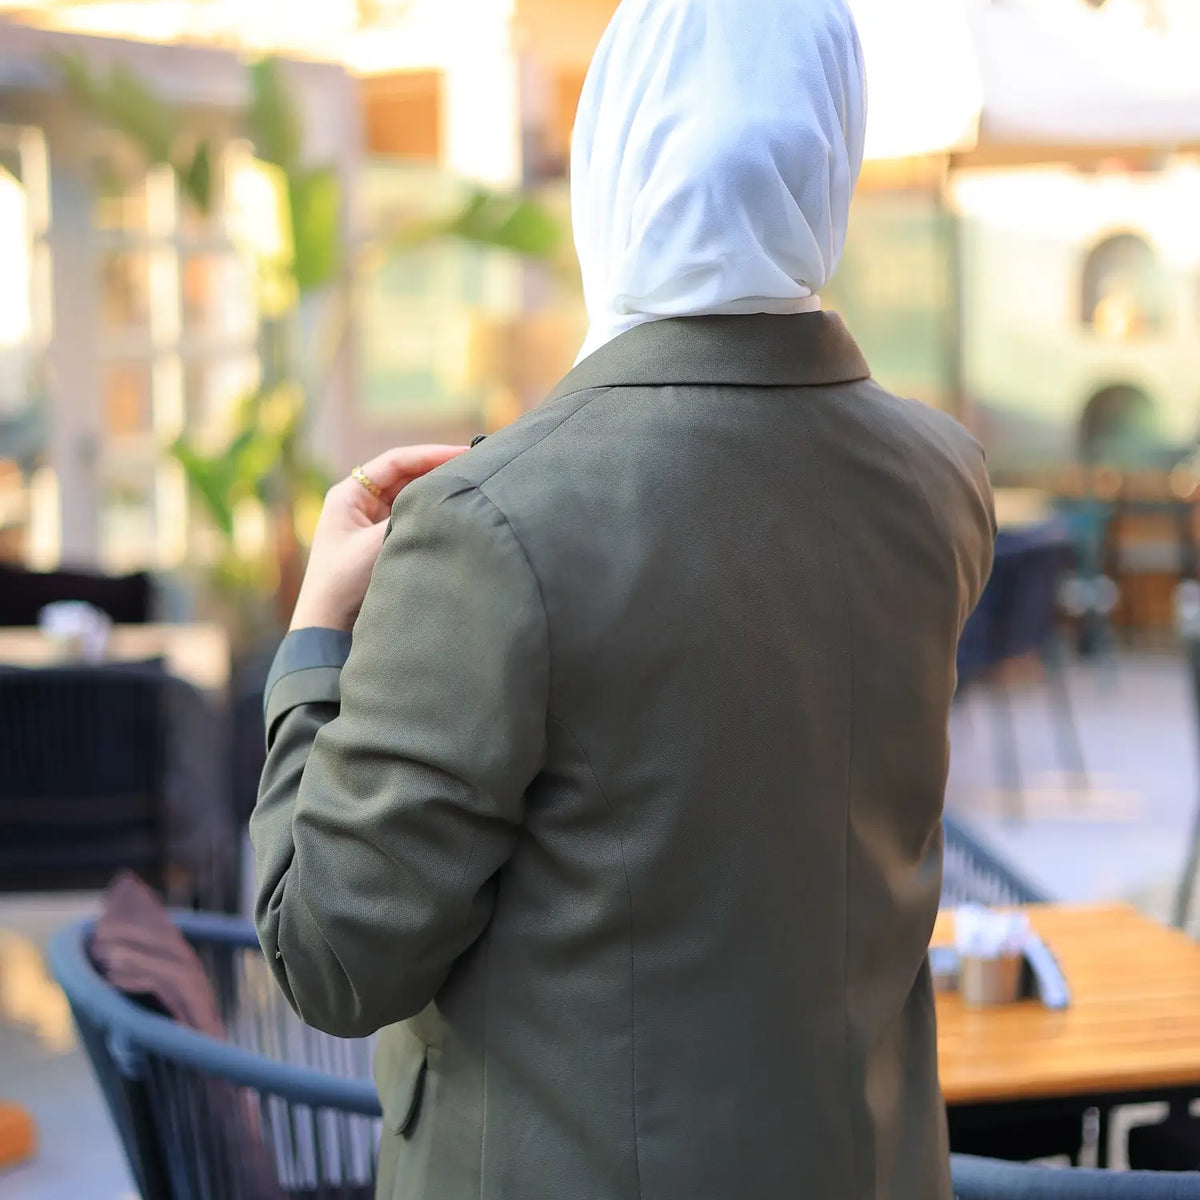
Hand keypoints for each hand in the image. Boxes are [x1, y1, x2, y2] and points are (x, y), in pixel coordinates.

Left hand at [289, 445, 467, 632]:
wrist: (328, 630)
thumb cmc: (343, 583)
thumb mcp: (379, 544)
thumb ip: (412, 518)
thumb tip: (449, 502)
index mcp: (349, 494)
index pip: (396, 462)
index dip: (431, 454)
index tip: (464, 453)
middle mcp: (359, 504)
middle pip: (405, 477)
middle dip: (438, 471)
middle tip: (474, 469)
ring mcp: (369, 525)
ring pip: (410, 499)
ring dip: (435, 495)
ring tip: (469, 489)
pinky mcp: (380, 546)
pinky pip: (410, 522)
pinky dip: (429, 517)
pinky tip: (453, 518)